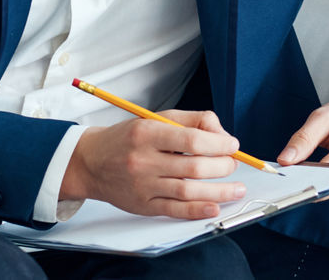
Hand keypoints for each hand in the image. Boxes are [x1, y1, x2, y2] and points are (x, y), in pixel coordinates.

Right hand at [60, 110, 244, 218]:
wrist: (91, 162)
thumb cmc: (129, 138)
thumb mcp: (157, 118)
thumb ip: (192, 121)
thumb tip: (223, 136)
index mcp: (148, 133)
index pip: (191, 140)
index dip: (219, 144)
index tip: (232, 145)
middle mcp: (144, 160)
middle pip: (194, 167)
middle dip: (222, 167)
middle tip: (234, 164)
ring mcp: (143, 185)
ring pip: (188, 191)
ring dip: (219, 192)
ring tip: (236, 189)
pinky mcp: (143, 205)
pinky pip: (174, 210)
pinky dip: (197, 210)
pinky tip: (214, 207)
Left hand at [277, 83, 328, 199]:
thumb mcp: (325, 115)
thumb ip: (304, 138)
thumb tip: (284, 160)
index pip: (326, 173)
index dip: (303, 178)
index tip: (286, 177)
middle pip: (328, 188)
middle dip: (305, 183)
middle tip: (288, 173)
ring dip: (314, 185)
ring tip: (299, 172)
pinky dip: (324, 184)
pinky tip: (312, 174)